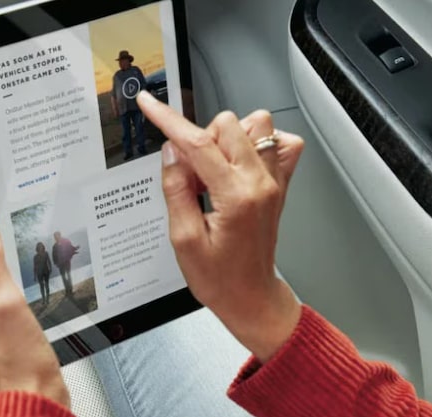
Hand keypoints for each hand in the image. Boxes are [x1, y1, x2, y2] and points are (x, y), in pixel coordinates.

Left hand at [0, 206, 69, 407]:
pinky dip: (17, 324)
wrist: (36, 400)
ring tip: (22, 333)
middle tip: (21, 320)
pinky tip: (23, 339)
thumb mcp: (7, 300)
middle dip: (14, 296)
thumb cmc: (22, 361)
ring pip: (0, 301)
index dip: (10, 278)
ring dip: (17, 310)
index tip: (18, 298)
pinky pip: (2, 319)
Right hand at [138, 92, 306, 361]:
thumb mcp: (183, 240)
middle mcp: (261, 183)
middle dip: (201, 139)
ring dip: (228, 139)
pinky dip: (257, 144)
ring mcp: (276, 181)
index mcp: (235, 197)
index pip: (198, 144)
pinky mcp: (281, 183)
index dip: (168, 120)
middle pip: (228, 124)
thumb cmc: (220, 278)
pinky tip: (239, 166)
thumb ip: (177, 190)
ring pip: (256, 125)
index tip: (150, 105)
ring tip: (214, 171)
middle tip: (191, 174)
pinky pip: (280, 143)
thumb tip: (172, 152)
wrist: (252, 297)